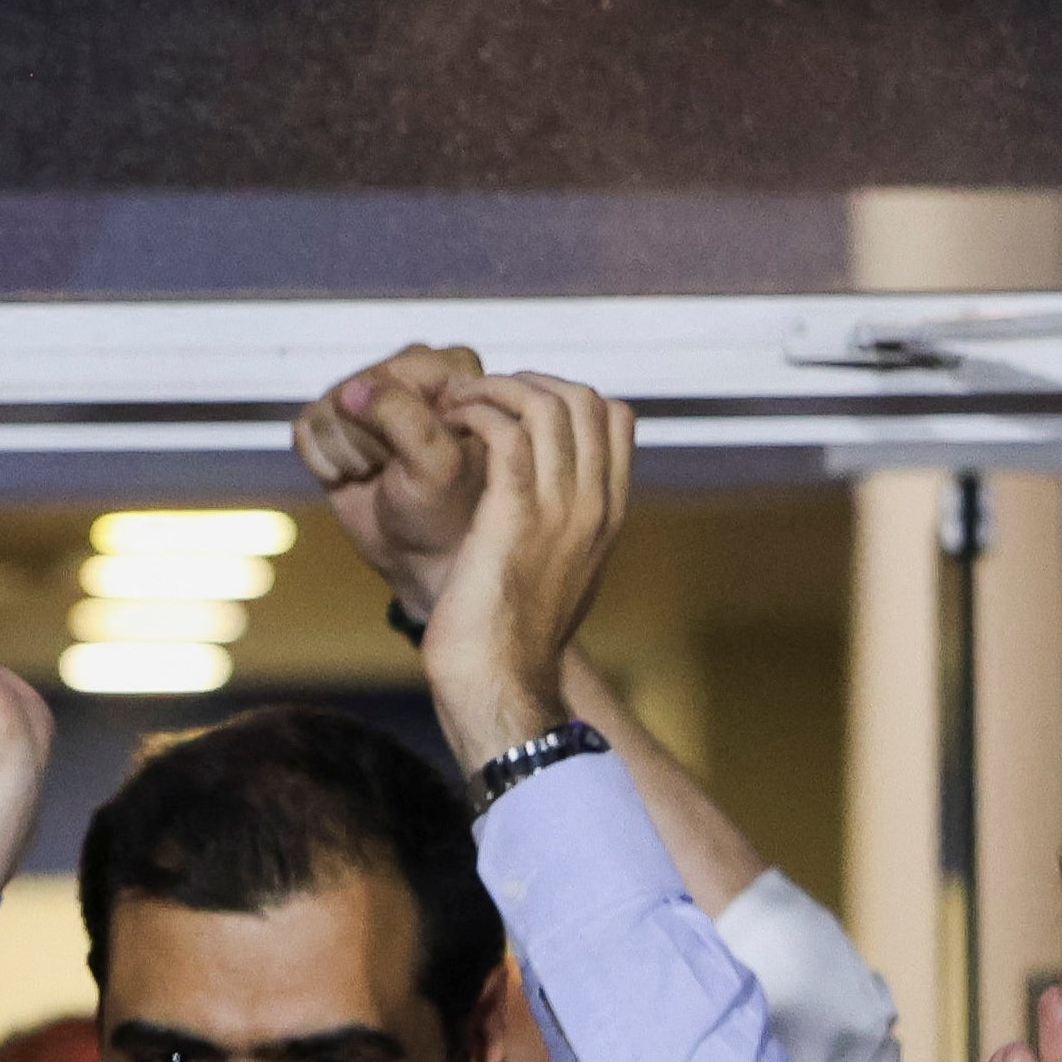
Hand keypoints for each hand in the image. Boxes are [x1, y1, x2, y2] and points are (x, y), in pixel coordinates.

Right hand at [291, 342, 487, 612]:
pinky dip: (321, 460)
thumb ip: (402, 417)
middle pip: (353, 389)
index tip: (417, 454)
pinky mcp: (336, 422)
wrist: (422, 554)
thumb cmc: (446, 509)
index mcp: (452, 370)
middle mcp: (411, 374)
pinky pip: (304, 426)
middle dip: (367, 438)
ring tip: (376, 472)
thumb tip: (349, 391)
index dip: (393, 419)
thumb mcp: (437, 463)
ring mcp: (370, 397)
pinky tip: (350, 476)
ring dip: (345, 453)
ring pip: (325, 408)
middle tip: (393, 467)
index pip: (392, 372)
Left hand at [418, 372, 630, 774]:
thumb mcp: (559, 574)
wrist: (501, 681)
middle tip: (474, 395)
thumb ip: (565, 531)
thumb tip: (551, 508)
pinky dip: (475, 413)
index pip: (616, 417)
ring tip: (452, 403)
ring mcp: (560, 508)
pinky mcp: (513, 515)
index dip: (563, 393)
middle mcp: (594, 503)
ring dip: (491, 389)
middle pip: (585, 398)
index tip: (510, 405)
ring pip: (547, 404)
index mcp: (608, 513)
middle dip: (524, 380)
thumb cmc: (512, 638)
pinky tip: (445, 424)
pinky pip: (506, 433)